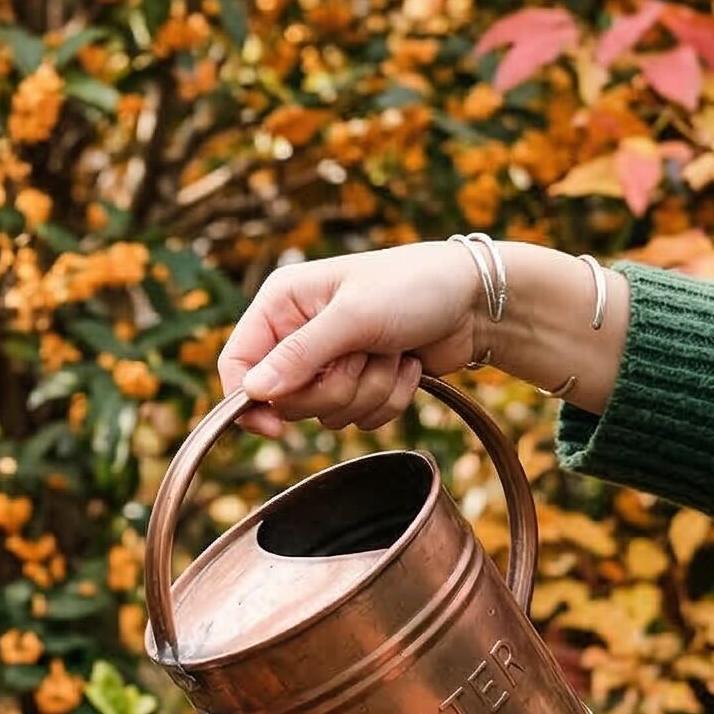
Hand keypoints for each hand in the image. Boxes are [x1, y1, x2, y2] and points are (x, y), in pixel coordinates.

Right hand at [217, 241, 484, 436]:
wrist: (476, 300)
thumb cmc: (415, 286)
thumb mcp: (354, 315)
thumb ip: (301, 354)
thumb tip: (253, 391)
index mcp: (282, 303)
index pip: (237, 363)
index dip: (248, 400)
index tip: (275, 427)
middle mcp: (298, 332)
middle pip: (285, 399)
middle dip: (334, 387)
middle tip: (363, 356)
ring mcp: (330, 360)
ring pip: (326, 413)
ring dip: (369, 390)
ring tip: (392, 352)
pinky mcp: (360, 382)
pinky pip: (358, 418)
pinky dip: (388, 398)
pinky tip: (406, 364)